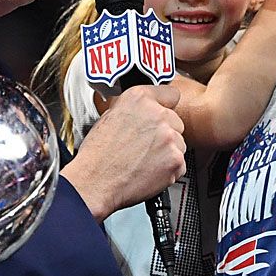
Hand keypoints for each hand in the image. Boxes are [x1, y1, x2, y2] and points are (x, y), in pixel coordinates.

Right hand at [63, 85, 186, 221]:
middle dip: (165, 133)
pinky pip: (180, 164)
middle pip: (176, 122)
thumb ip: (134, 109)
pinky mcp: (175, 160)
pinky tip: (149, 171)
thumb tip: (144, 110)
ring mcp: (169, 137)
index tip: (163, 113)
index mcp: (139, 99)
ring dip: (168, 152)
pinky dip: (169, 170)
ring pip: (179, 144)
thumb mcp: (109, 116)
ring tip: (144, 160)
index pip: (171, 94)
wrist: (95, 182)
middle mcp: (157, 114)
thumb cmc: (97, 154)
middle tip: (146, 145)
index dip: (165, 106)